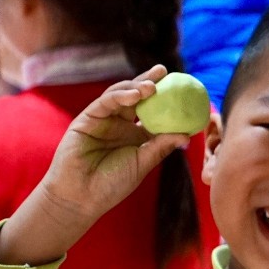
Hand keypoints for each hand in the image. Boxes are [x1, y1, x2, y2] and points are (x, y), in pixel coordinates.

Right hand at [0, 67, 193, 265]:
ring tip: (152, 86)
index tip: (183, 86)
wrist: (81, 196)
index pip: (153, 111)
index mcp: (135, 134)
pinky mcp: (86, 120)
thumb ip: (161, 146)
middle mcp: (119, 124)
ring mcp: (102, 120)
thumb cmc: (112, 184)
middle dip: (149, 81)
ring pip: (119, 95)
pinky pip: (104, 103)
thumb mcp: (143, 163)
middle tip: (164, 71)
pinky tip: (135, 95)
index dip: (166, 98)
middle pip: (136, 97)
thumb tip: (188, 134)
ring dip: (135, 87)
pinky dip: (119, 96)